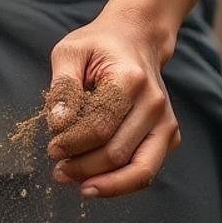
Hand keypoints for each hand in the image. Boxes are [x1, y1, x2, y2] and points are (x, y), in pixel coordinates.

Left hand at [46, 0, 179, 198]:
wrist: (137, 38)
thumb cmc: (99, 46)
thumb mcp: (70, 52)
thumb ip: (62, 88)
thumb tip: (58, 126)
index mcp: (130, 79)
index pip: (99, 127)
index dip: (72, 144)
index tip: (52, 148)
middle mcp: (154, 103)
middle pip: (116, 153)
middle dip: (82, 167)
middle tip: (58, 168)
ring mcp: (166, 121)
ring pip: (138, 171)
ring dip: (104, 184)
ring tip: (76, 183)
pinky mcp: (169, 135)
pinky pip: (146, 171)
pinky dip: (121, 183)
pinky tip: (96, 181)